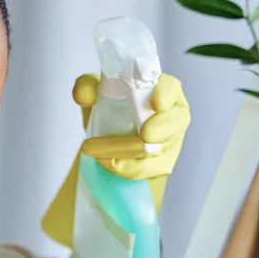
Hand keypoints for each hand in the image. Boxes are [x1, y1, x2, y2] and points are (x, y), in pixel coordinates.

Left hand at [75, 73, 190, 180]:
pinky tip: (103, 161)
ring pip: (156, 151)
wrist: (108, 137)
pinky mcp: (161, 165)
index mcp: (162, 89)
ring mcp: (171, 142)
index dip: (165, 94)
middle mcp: (173, 114)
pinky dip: (122, 167)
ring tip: (91, 148)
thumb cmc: (109, 106)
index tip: (157, 103)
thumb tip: (82, 95)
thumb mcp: (94, 93)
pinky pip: (145, 170)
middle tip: (144, 134)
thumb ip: (86, 87)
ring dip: (122, 151)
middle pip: (176, 123)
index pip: (170, 88)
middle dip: (161, 130)